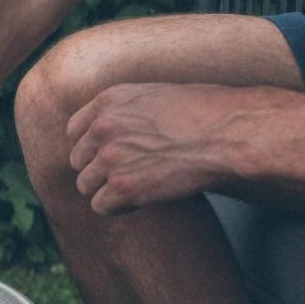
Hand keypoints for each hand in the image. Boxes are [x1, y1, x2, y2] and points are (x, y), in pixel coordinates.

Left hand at [66, 83, 262, 213]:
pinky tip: (140, 200)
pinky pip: (101, 206)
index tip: (107, 155)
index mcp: (109, 101)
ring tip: (137, 187)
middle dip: (99, 170)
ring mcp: (110, 157)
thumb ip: (126, 112)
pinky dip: (118, 208)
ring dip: (108, 190)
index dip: (90, 147)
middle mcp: (102, 127)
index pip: (74, 131)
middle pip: (78, 161)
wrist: (230, 134)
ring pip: (86, 185)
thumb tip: (114, 132)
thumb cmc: (208, 113)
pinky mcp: (122, 186)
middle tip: (128, 174)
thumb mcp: (157, 95)